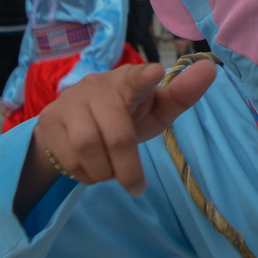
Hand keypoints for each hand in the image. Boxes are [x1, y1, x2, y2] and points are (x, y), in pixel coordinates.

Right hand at [14, 61, 217, 213]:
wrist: (73, 128)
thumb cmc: (125, 115)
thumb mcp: (154, 109)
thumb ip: (181, 95)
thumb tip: (209, 69)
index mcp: (128, 82)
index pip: (136, 78)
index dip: (144, 78)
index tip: (155, 73)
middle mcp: (95, 87)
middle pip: (116, 135)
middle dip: (129, 168)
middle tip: (137, 187)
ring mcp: (68, 103)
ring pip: (87, 149)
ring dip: (105, 171)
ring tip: (111, 171)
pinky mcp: (48, 122)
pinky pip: (68, 159)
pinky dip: (85, 174)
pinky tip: (90, 167)